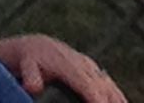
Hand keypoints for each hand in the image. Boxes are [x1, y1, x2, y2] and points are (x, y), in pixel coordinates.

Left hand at [9, 35, 127, 102]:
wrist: (39, 46)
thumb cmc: (31, 58)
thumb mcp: (26, 64)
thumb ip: (30, 75)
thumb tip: (33, 88)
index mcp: (69, 65)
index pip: (85, 82)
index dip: (94, 95)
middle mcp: (83, 65)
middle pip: (100, 85)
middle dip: (108, 100)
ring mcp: (90, 67)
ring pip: (107, 85)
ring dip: (116, 98)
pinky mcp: (93, 72)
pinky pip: (108, 84)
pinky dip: (117, 95)